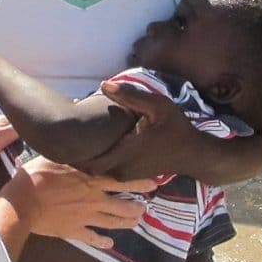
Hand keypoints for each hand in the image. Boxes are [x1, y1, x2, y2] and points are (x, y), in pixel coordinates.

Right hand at [11, 156, 154, 248]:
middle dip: (137, 206)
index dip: (139, 182)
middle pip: (122, 204)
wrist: (23, 202)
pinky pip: (92, 238)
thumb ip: (75, 152)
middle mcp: (93, 199)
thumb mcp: (58, 155)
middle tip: (146, 207)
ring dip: (126, 222)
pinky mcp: (74, 231)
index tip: (154, 183)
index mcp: (91, 180)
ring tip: (135, 222)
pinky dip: (102, 241)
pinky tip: (109, 244)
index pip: (122, 180)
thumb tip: (84, 139)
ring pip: (112, 222)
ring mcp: (85, 217)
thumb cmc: (37, 175)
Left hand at [75, 80, 198, 179]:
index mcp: (126, 152)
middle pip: (89, 166)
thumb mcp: (157, 106)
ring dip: (89, 156)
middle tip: (69, 134)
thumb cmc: (176, 127)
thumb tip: (104, 84)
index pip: (89, 160)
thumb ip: (130, 96)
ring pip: (98, 169)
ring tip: (81, 137)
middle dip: (78, 153)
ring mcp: (127, 175)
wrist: (194, 154)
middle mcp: (123, 168)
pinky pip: (108, 170)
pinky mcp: (130, 176)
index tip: (67, 134)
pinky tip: (98, 143)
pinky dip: (100, 159)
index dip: (75, 150)